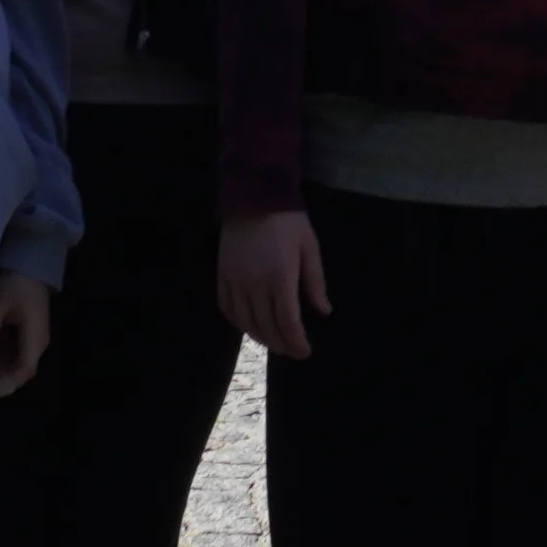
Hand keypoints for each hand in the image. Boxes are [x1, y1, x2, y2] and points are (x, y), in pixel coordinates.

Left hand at [0, 272, 52, 395]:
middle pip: (22, 371)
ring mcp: (36, 340)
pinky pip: (18, 355)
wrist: (32, 265)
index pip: (24, 370)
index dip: (7, 383)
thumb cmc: (15, 284)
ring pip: (19, 365)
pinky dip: (2, 359)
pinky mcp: (31, 336)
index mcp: (34, 336)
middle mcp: (39, 343)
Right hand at [215, 210, 327, 358]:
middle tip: (293, 351)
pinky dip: (239, 324)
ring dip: (261, 338)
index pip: (288, 322)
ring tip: (274, 343)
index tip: (305, 351)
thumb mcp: (309, 247)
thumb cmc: (287, 220)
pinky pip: (227, 309)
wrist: (253, 195)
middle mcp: (255, 285)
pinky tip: (250, 327)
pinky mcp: (222, 277)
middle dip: (282, 345)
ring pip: (246, 323)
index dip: (296, 342)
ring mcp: (235, 282)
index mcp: (280, 278)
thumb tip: (324, 311)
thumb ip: (315, 282)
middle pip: (267, 327)